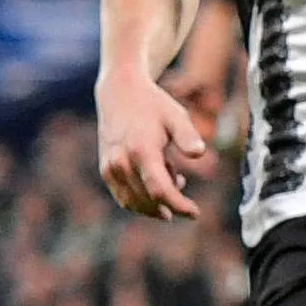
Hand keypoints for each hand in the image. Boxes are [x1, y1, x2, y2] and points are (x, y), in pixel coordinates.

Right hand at [97, 72, 215, 219]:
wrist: (119, 93)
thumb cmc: (153, 105)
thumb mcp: (175, 115)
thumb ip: (187, 135)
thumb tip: (199, 153)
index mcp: (141, 150)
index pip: (161, 191)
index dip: (180, 206)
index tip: (195, 213)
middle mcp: (122, 162)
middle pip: (148, 201)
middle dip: (170, 206)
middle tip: (185, 195)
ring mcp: (110, 168)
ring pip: (133, 202)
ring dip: (155, 205)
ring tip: (173, 181)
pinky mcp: (105, 170)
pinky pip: (122, 197)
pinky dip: (140, 201)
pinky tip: (155, 187)